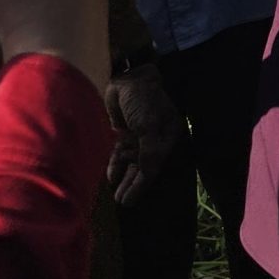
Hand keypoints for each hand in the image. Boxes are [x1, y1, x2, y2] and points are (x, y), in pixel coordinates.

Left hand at [103, 68, 182, 205]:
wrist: (126, 76)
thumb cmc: (143, 100)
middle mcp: (155, 138)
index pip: (156, 165)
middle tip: (123, 202)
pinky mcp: (125, 132)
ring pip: (132, 162)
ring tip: (117, 195)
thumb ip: (149, 151)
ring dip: (125, 178)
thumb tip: (147, 174)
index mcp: (167, 136)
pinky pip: (120, 153)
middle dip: (134, 185)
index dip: (143, 184)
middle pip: (144, 167)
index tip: (131, 200)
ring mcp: (139, 136)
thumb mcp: (148, 125)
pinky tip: (111, 177)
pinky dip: (116, 165)